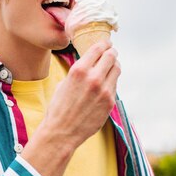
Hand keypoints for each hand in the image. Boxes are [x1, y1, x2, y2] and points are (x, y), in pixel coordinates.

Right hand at [23, 40, 119, 175]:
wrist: (62, 131)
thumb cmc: (59, 107)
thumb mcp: (63, 83)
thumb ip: (78, 72)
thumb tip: (89, 64)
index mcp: (79, 70)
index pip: (98, 48)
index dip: (104, 44)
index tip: (105, 43)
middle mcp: (94, 78)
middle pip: (111, 56)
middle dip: (111, 52)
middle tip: (111, 52)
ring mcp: (104, 90)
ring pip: (117, 69)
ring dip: (114, 65)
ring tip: (110, 66)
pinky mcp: (110, 102)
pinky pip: (115, 85)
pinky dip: (112, 81)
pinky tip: (106, 83)